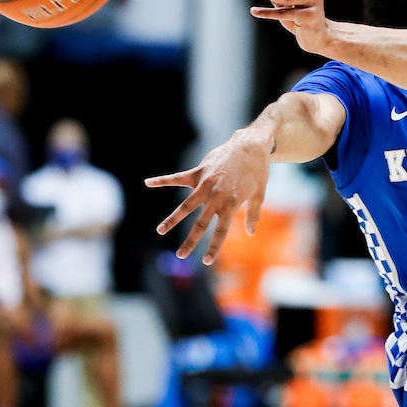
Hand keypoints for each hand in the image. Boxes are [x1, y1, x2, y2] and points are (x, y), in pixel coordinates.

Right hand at [145, 127, 270, 263]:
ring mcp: (205, 184)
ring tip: (160, 231)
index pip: (221, 231)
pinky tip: (148, 183)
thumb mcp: (259, 194)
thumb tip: (249, 232)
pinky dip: (162, 180)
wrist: (249, 145)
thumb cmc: (256, 171)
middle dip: (190, 241)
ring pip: (185, 205)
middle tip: (180, 255)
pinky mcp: (199, 172)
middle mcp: (216, 196)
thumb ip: (252, 214)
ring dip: (172, 219)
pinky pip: (177, 178)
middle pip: (200, 223)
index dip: (213, 247)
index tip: (206, 261)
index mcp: (231, 204)